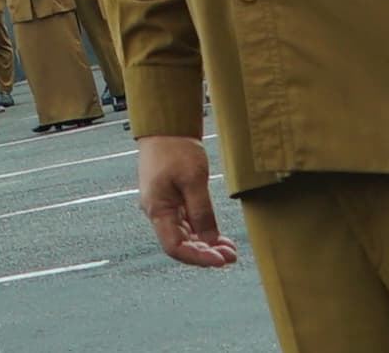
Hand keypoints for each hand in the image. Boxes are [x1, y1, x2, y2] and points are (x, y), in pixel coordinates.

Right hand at [134, 136, 237, 270]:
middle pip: (180, 244)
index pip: (175, 247)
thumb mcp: (194, 180)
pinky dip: (202, 232)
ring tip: (229, 250)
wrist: (165, 127)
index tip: (220, 260)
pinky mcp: (171, 200)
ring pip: (185, 236)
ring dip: (206, 245)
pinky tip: (218, 237)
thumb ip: (202, 213)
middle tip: (231, 256)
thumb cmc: (175, 149)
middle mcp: (157, 212)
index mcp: (157, 209)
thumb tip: (211, 242)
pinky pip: (186, 224)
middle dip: (206, 254)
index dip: (198, 258)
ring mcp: (164, 207)